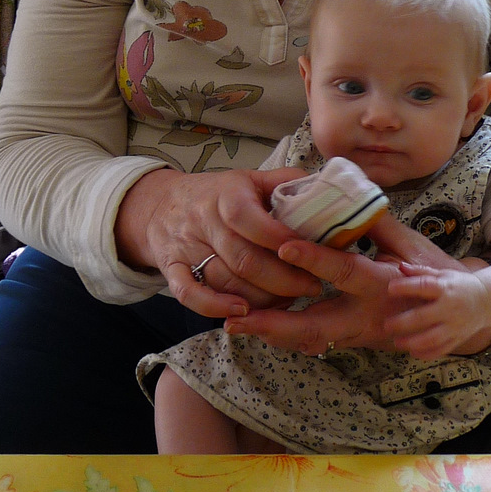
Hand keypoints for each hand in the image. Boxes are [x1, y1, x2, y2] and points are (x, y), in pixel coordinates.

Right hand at [114, 167, 322, 318]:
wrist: (161, 205)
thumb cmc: (218, 194)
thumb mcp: (251, 178)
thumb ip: (287, 183)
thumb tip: (328, 191)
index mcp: (227, 196)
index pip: (254, 222)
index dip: (284, 242)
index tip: (315, 255)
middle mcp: (204, 222)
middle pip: (245, 260)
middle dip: (284, 279)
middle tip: (312, 286)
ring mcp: (186, 248)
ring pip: (225, 281)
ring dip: (261, 299)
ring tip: (290, 301)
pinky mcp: (172, 270)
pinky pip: (189, 294)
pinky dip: (215, 307)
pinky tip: (242, 313)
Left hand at [222, 219, 490, 355]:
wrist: (461, 319)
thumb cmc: (438, 275)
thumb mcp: (414, 245)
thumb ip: (377, 223)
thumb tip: (350, 191)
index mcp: (385, 285)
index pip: (345, 269)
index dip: (314, 258)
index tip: (283, 245)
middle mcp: (370, 316)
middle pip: (317, 326)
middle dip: (275, 324)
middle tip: (237, 318)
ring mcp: (363, 337)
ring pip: (313, 342)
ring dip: (274, 335)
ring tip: (235, 325)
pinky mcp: (358, 345)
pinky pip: (319, 345)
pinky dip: (288, 339)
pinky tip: (260, 330)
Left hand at [383, 261, 490, 359]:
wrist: (487, 300)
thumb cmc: (459, 285)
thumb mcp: (444, 274)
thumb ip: (421, 272)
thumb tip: (400, 267)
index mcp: (446, 288)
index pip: (424, 286)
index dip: (406, 287)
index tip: (390, 288)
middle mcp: (451, 308)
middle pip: (424, 317)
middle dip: (403, 322)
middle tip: (386, 325)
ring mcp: (455, 325)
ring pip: (433, 338)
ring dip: (413, 342)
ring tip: (396, 342)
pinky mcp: (459, 338)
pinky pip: (442, 349)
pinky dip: (427, 353)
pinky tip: (412, 352)